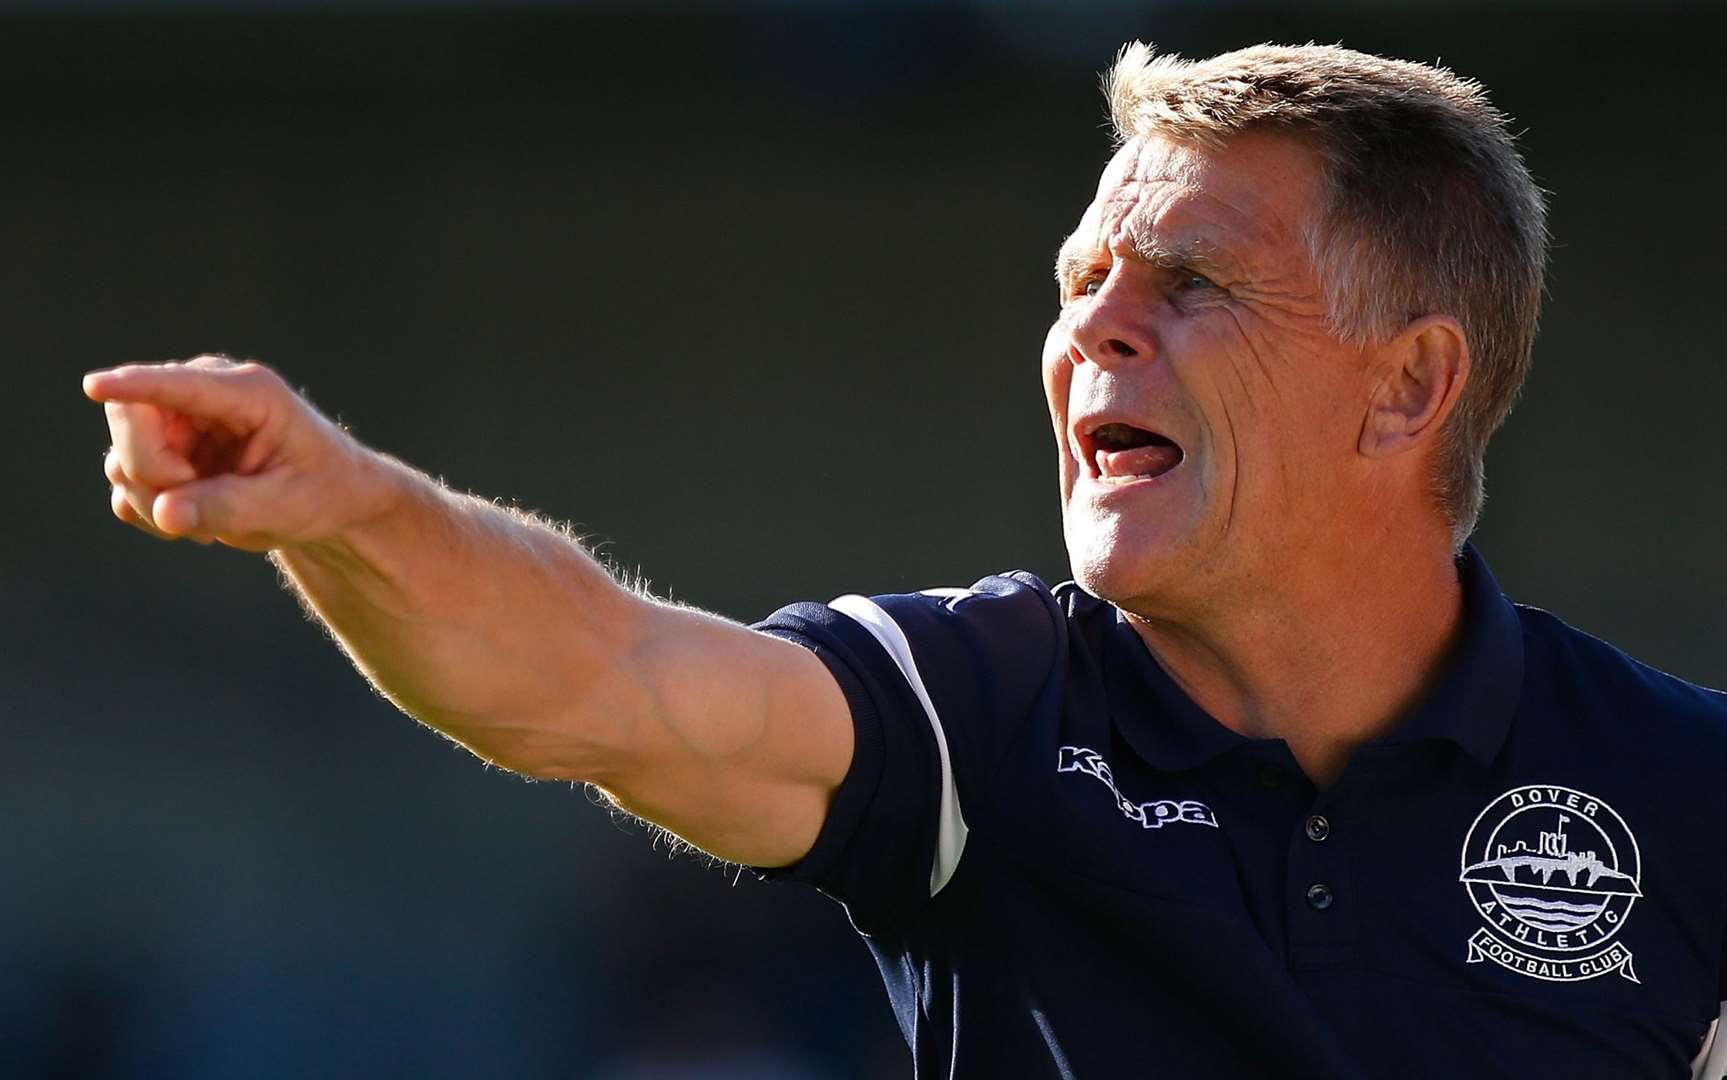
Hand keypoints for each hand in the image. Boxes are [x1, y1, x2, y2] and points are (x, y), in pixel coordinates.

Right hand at [85, 355, 394, 551]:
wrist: (325, 500)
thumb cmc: (320, 491)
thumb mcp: (288, 505)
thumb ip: (230, 508)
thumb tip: (165, 512)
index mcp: (248, 393)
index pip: (179, 384)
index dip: (134, 385)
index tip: (95, 386)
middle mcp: (202, 396)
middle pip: (130, 417)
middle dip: (152, 471)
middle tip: (195, 507)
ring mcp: (176, 422)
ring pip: (123, 459)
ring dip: (156, 501)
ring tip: (215, 519)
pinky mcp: (160, 452)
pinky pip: (125, 485)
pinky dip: (152, 513)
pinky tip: (196, 522)